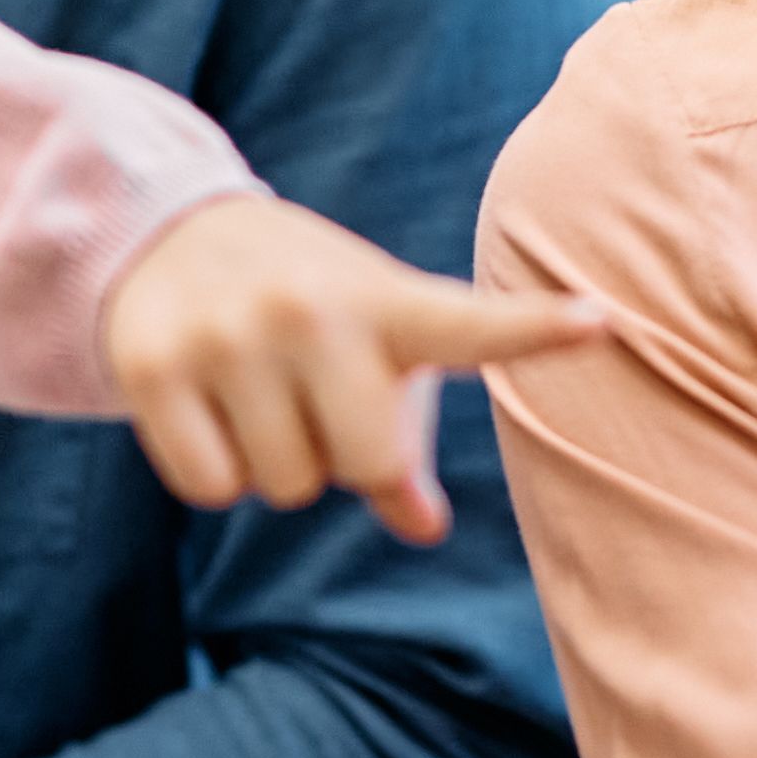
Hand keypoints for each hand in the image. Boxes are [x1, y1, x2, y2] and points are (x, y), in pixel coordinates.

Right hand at [99, 195, 620, 545]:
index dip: (536, 329)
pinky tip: (207, 406)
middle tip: (315, 397)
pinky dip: (214, 471)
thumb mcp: (373, 351)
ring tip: (257, 390)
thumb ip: (403, 440)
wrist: (168, 232)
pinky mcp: (154, 366)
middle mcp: (312, 312)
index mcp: (387, 303)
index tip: (602, 321)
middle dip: (341, 458)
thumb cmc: (310, 315)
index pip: (472, 326)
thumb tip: (423, 525)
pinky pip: (211, 487)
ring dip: (275, 463)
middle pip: (359, 467)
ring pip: (281, 487)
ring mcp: (229, 336)